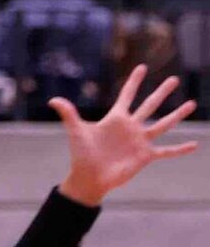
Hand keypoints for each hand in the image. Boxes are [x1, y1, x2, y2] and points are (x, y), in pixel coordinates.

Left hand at [55, 65, 197, 204]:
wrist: (88, 179)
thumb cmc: (81, 155)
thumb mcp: (77, 132)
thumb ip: (68, 114)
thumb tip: (52, 100)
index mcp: (116, 119)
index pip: (127, 96)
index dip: (133, 82)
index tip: (141, 67)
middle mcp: (130, 128)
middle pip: (149, 105)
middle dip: (161, 92)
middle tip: (174, 79)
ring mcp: (139, 141)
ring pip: (163, 124)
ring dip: (177, 115)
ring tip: (192, 104)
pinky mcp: (145, 156)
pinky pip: (166, 151)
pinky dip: (180, 149)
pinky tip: (195, 145)